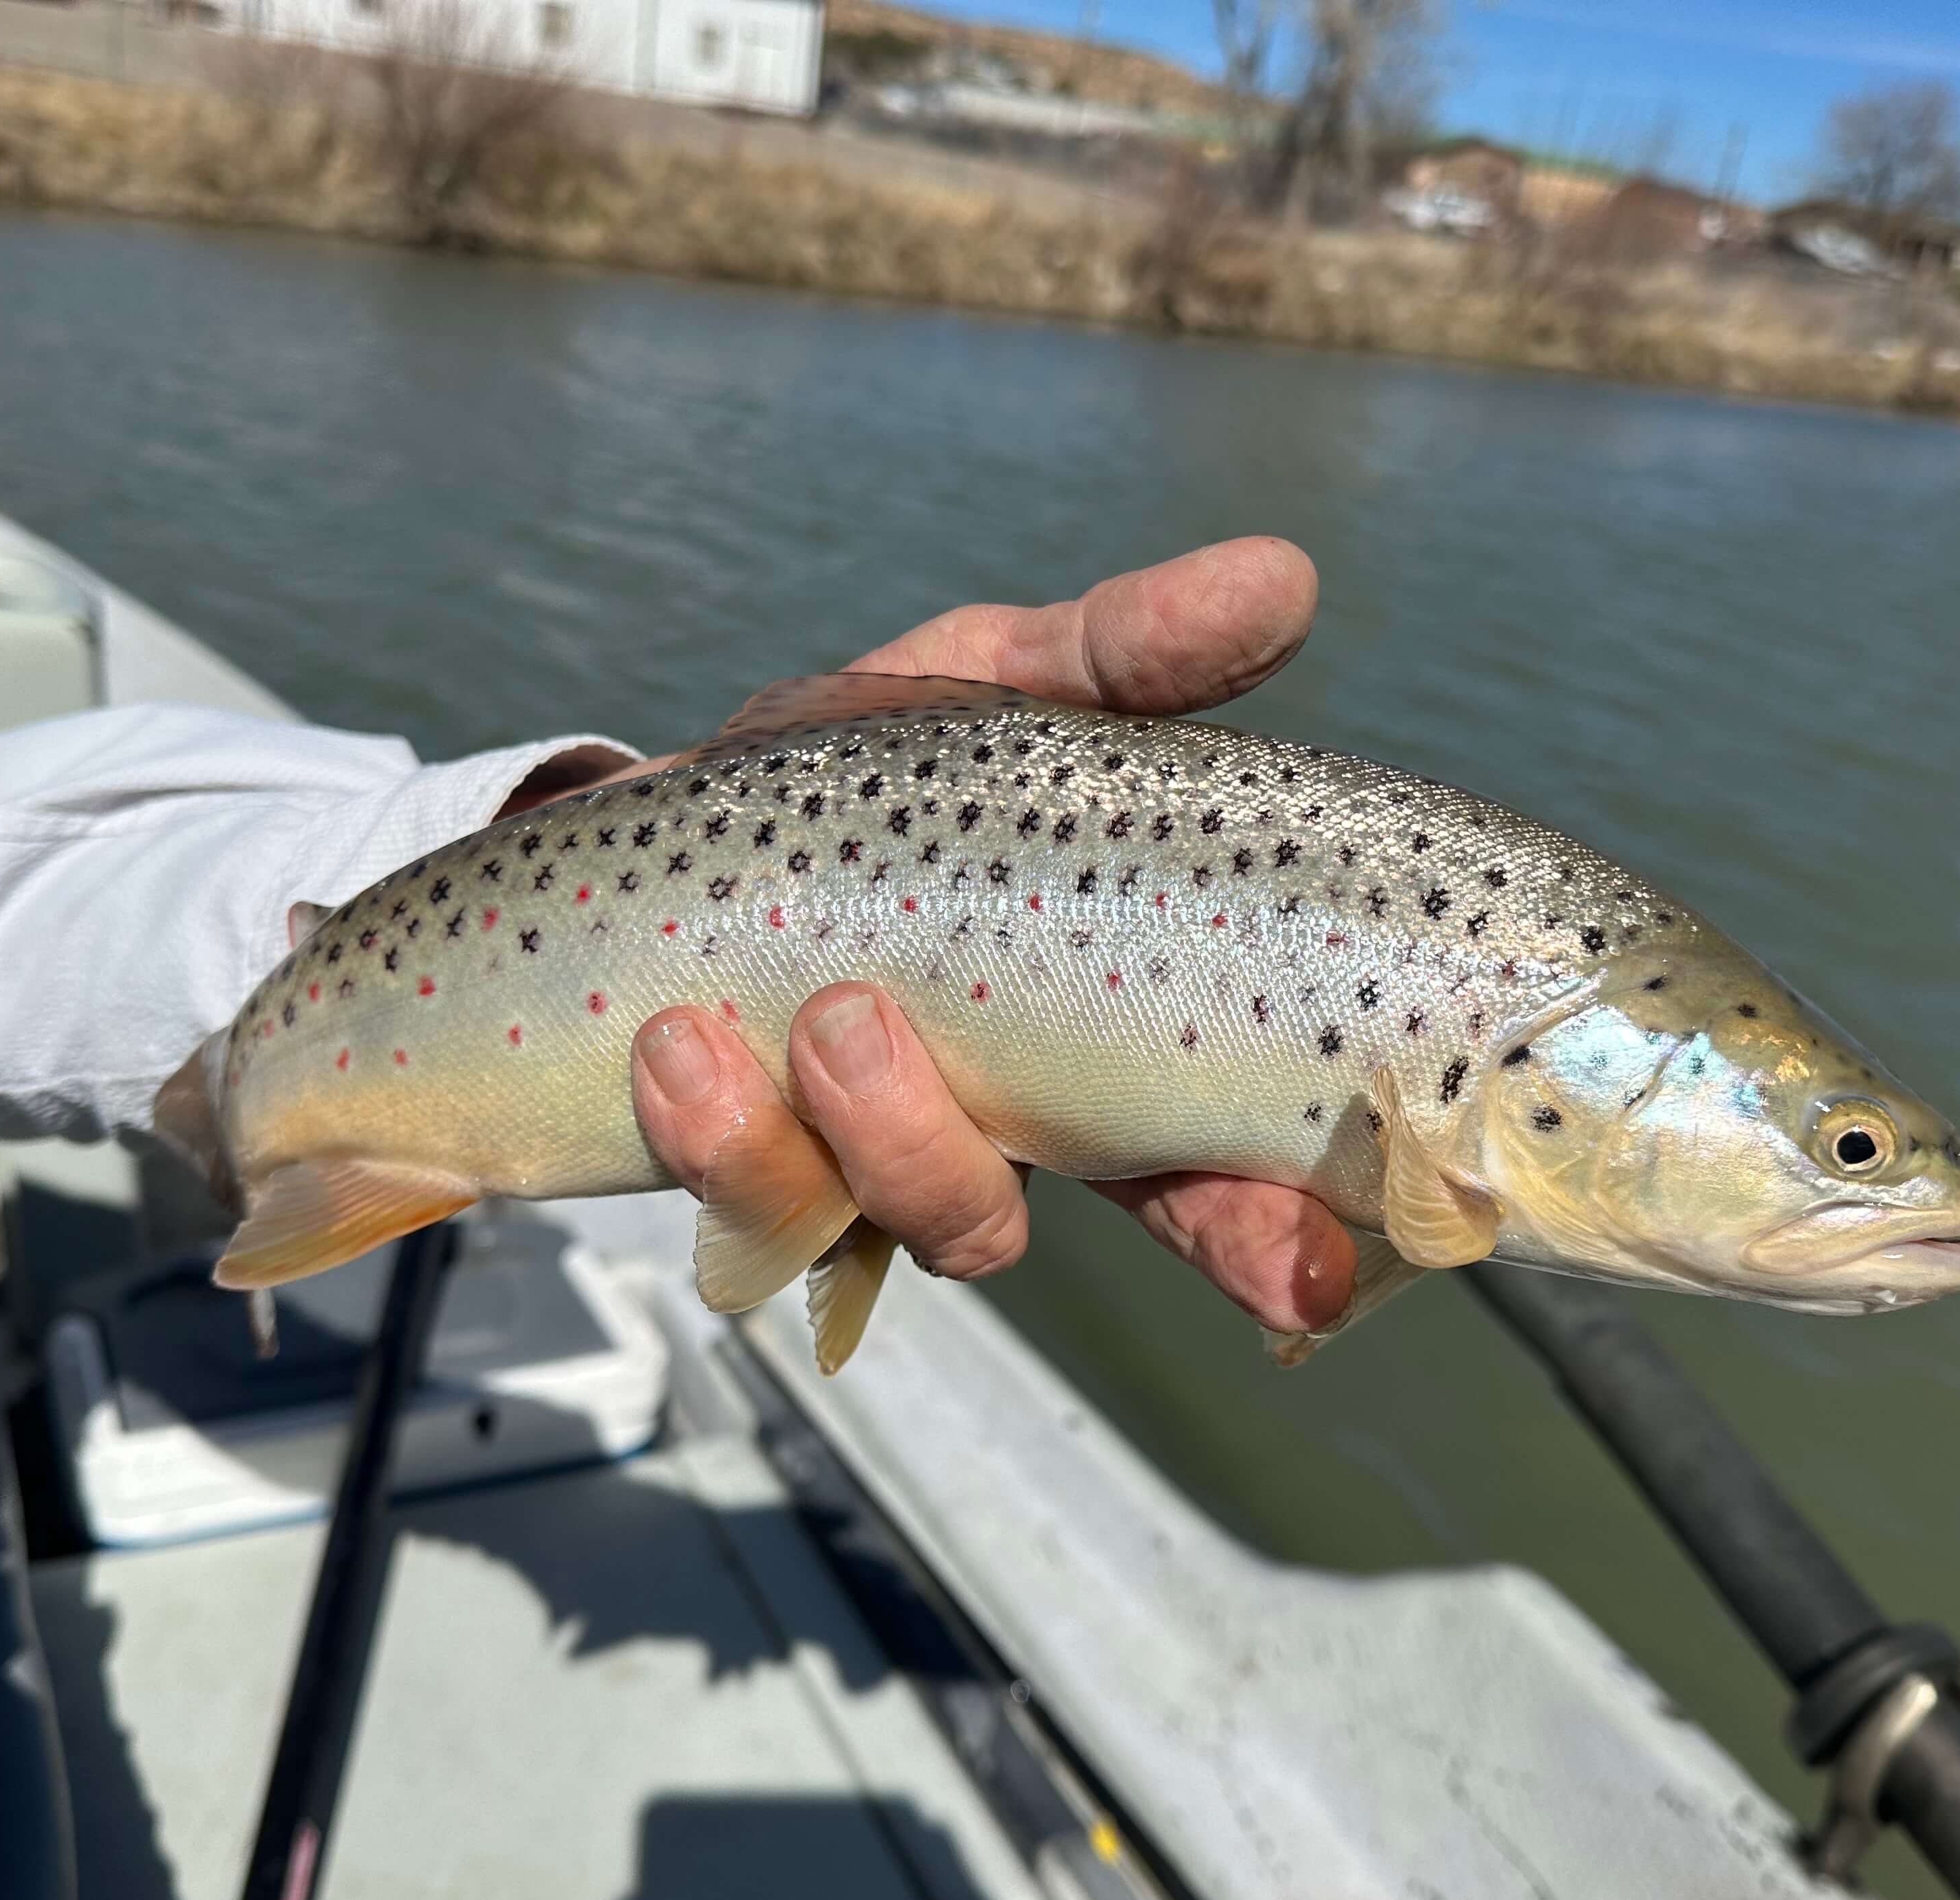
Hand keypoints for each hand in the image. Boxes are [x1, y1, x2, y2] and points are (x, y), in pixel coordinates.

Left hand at [627, 538, 1355, 1337]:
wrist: (653, 825)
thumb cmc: (858, 767)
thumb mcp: (993, 686)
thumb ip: (1123, 656)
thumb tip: (1282, 574)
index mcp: (1086, 1036)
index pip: (1207, 1167)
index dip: (1263, 1232)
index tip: (1307, 1266)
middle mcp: (987, 1126)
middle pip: (1058, 1225)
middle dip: (996, 1208)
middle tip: (980, 1106)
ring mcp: (858, 1161)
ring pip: (906, 1219)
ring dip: (873, 1135)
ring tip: (824, 1016)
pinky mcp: (742, 1168)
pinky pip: (754, 1203)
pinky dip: (725, 1136)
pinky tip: (678, 1044)